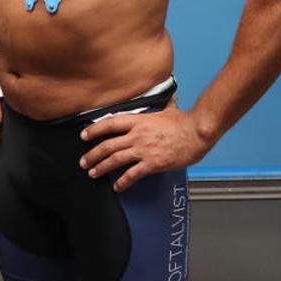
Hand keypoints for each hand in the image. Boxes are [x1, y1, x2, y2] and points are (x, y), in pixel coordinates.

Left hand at [78, 101, 210, 192]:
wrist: (197, 134)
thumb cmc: (184, 122)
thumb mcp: (170, 108)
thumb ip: (165, 103)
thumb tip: (169, 93)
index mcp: (139, 121)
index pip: (109, 124)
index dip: (94, 130)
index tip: (84, 135)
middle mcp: (137, 135)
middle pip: (107, 145)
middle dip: (92, 155)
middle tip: (84, 162)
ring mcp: (144, 150)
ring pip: (115, 160)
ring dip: (101, 168)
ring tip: (93, 174)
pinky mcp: (152, 163)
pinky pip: (132, 174)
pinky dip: (123, 182)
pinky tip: (118, 187)